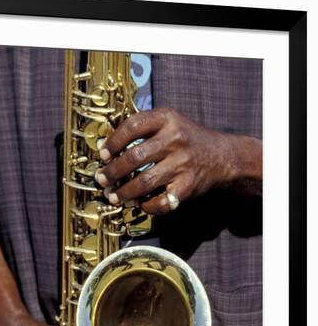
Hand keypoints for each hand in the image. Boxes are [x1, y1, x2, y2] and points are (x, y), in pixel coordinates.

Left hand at [95, 108, 261, 213]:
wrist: (222, 156)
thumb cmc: (187, 139)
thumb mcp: (169, 122)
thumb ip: (142, 129)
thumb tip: (106, 147)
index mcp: (168, 119)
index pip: (132, 126)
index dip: (113, 142)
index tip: (103, 154)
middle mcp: (176, 139)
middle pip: (134, 157)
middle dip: (112, 172)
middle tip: (102, 179)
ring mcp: (183, 164)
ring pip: (144, 182)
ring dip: (124, 192)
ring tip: (114, 196)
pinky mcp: (188, 186)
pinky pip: (161, 201)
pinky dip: (147, 206)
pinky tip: (140, 204)